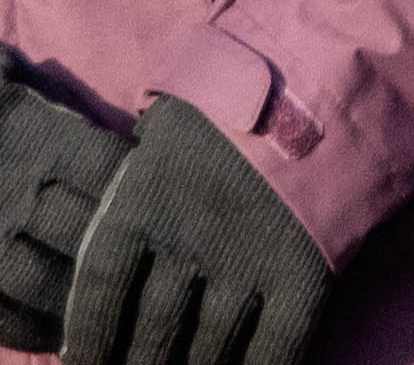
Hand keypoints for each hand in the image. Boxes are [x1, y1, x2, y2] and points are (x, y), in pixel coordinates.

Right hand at [0, 24, 129, 350]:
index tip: (159, 210)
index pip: (109, 173)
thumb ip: (51, 105)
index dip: (140, 195)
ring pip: (46, 283)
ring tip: (107, 315)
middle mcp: (12, 190)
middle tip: (145, 273)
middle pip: (88, 235)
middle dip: (119, 255)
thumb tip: (108, 130)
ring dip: (80, 302)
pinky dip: (25, 329)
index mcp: (34, 135)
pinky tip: (51, 334)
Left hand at [60, 96, 331, 364]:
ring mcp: (249, 260)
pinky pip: (274, 350)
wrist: (326, 77)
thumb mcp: (166, 126)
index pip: (100, 288)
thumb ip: (132, 184)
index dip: (88, 338)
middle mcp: (190, 236)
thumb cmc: (234, 100)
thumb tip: (97, 233)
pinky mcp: (303, 275)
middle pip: (152, 332)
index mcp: (145, 195)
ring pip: (209, 351)